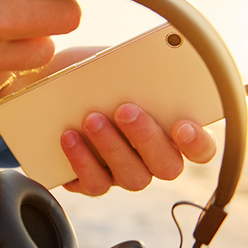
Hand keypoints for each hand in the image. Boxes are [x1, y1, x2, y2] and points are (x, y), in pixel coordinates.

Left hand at [0, 46, 218, 195]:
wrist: (46, 85)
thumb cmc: (92, 74)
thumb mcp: (115, 63)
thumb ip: (137, 70)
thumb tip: (149, 66)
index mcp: (171, 129)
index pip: (201, 149)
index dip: (198, 143)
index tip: (183, 126)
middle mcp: (153, 158)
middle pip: (167, 166)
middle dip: (147, 138)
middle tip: (125, 110)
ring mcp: (125, 173)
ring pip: (134, 178)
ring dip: (112, 147)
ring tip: (91, 119)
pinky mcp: (93, 181)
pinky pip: (95, 184)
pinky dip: (82, 161)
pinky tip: (69, 137)